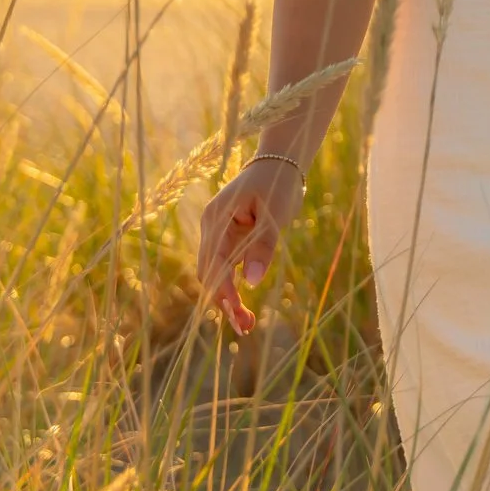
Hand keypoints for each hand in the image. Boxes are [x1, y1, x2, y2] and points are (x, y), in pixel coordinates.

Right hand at [197, 154, 304, 334]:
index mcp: (217, 219)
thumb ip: (263, 246)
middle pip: (209, 272)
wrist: (279, 163)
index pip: (214, 263)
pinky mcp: (228, 238)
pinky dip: (233, 286)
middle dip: (224, 301)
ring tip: (247, 322)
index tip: (239, 315)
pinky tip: (244, 306)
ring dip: (228, 297)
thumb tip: (251, 282)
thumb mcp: (275, 213)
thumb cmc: (277, 184)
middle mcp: (211, 227)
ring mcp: (218, 233)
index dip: (224, 292)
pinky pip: (225, 266)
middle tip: (246, 326)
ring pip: (216, 272)